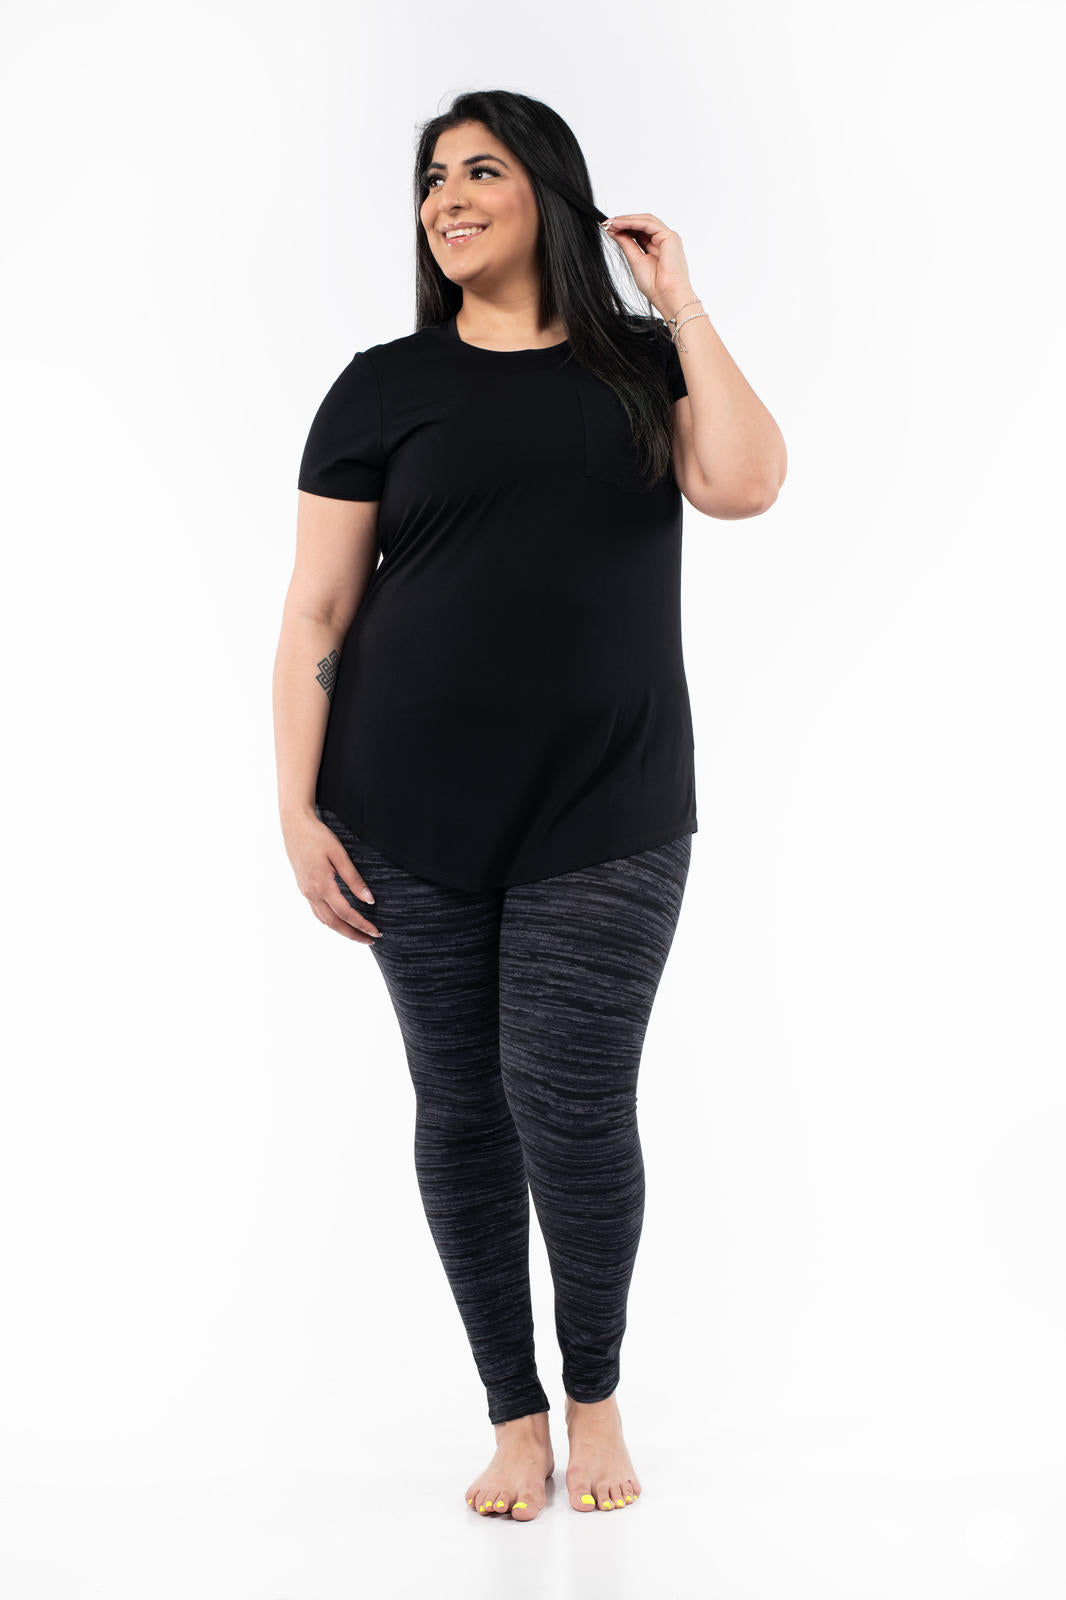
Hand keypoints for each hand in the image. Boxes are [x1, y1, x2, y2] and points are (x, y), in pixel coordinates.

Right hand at [284, 809, 381, 944]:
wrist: (294, 826)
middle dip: (353, 934)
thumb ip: (353, 878)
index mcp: (322, 885)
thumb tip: (368, 900)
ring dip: (342, 930)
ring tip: (358, 934)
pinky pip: (317, 911)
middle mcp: (311, 893)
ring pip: (324, 920)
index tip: (376, 932)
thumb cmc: (318, 836)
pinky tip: (340, 920)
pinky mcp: (304, 888)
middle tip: (371, 939)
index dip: (362, 924)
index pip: (345, 913)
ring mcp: (306, 892)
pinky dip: (331, 920)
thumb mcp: (339, 854)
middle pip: (334, 923)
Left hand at [601, 213, 694, 317]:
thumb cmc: (654, 285)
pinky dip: (633, 222)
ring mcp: (668, 237)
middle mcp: (664, 240)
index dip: (624, 227)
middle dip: (624, 221)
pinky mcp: (670, 236)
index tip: (608, 227)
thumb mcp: (634, 259)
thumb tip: (613, 231)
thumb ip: (626, 243)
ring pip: (646, 220)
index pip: (639, 231)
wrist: (666, 295)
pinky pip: (648, 224)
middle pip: (643, 223)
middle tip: (606, 223)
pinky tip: (620, 224)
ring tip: (611, 223)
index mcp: (657, 247)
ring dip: (627, 220)